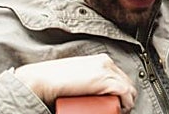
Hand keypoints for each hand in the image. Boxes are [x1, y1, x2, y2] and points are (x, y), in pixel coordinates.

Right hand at [14, 54, 136, 109]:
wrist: (41, 80)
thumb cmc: (51, 79)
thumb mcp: (74, 75)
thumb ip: (81, 78)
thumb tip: (81, 90)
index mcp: (100, 60)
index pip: (118, 75)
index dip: (121, 89)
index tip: (116, 100)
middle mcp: (106, 63)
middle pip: (124, 80)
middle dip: (125, 95)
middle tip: (117, 107)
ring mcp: (107, 71)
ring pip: (127, 87)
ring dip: (127, 100)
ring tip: (118, 110)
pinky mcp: (105, 80)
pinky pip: (125, 92)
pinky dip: (127, 102)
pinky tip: (123, 109)